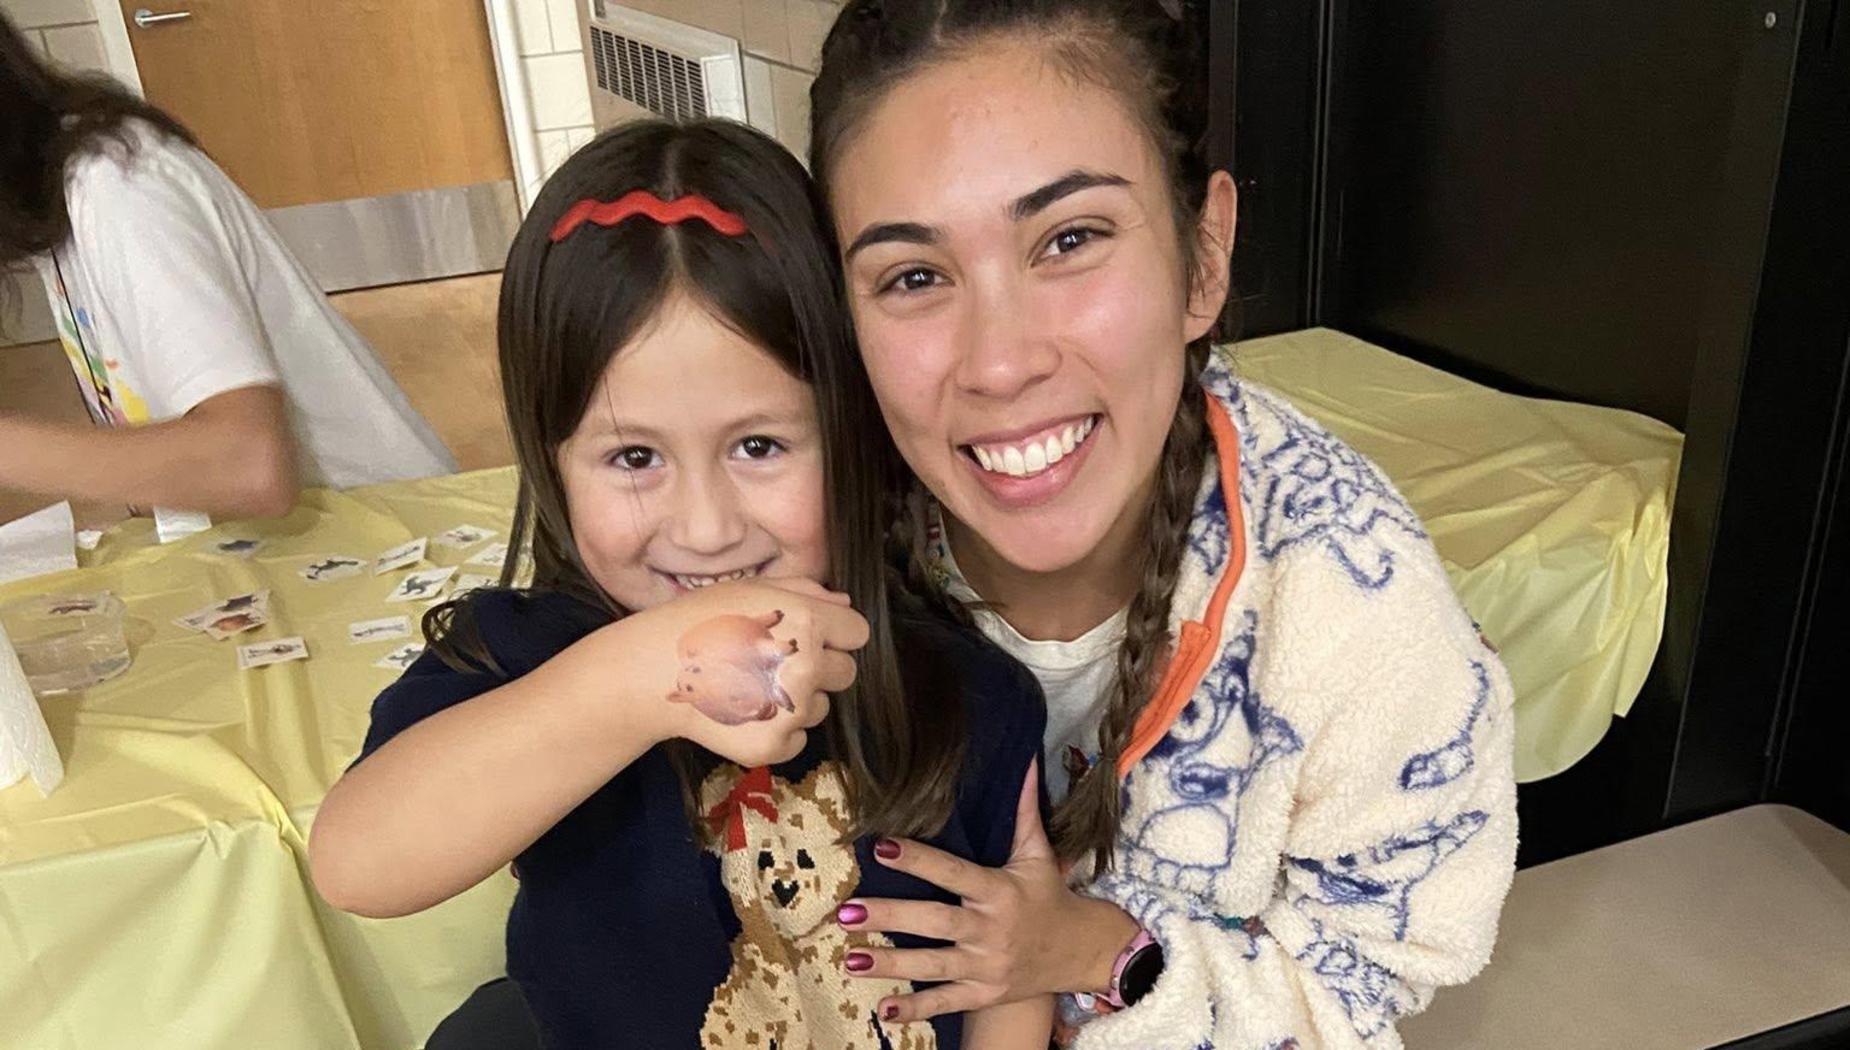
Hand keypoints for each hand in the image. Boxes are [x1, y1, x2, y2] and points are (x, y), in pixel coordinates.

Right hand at [594, 577, 867, 767]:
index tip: (811, 634)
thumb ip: (804, 591)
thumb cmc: (699, 620)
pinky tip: (745, 710)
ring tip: (752, 685)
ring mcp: (791, 712)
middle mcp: (806, 668)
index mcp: (806, 623)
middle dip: (821, 666)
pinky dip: (779, 729)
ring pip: (821, 706)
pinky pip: (799, 738)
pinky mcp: (774, 745)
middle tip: (775, 660)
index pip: (857, 632)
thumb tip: (844, 604)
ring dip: (799, 699)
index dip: (835, 632)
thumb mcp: (750, 589)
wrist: (652, 671)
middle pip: (847, 672)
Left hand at [840, 760, 1139, 1020]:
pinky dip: (916, 1009)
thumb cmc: (1049, 897)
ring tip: (849, 959)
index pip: (952, 872)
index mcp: (999, 891)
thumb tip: (1026, 763)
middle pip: (934, 922)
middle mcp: (990, 930)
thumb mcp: (1038, 855)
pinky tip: (882, 1009)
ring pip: (933, 966)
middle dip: (890, 918)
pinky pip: (946, 1002)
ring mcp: (986, 967)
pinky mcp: (984, 994)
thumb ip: (1024, 812)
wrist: (1081, 952)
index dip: (918, 860)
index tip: (881, 847)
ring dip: (890, 965)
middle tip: (847, 912)